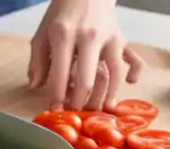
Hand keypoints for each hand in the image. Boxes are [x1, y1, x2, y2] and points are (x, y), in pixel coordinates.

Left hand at [28, 0, 144, 111]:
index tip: (54, 110)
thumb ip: (37, 60)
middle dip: (80, 102)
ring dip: (106, 96)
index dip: (56, 96)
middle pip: (87, 79)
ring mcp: (109, 38)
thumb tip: (35, 85)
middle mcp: (89, 37)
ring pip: (113, 74)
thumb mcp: (43, 33)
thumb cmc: (62, 14)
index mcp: (64, 35)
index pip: (60, 73)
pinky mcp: (122, 39)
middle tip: (75, 113)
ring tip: (99, 109)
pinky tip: (129, 83)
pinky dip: (134, 72)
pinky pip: (133, 59)